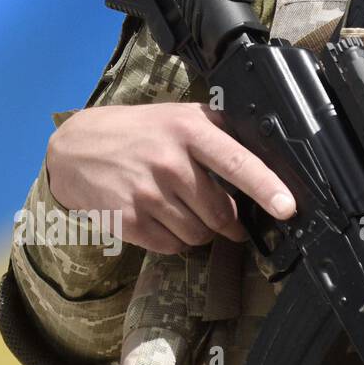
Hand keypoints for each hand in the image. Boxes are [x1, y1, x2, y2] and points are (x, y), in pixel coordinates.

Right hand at [45, 102, 294, 254]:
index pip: (236, 162)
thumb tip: (268, 164)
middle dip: (227, 221)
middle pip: (221, 213)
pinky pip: (172, 246)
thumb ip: (219, 134)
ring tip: (178, 207)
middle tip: (218, 211)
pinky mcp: (130, 221)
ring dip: (198, 229)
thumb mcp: (179, 117)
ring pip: (198, 234)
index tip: (287, 208)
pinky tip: (159, 217)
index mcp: (188, 130)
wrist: (76, 150)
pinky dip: (174, 240)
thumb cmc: (138, 132)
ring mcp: (148, 194)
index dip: (266, 188)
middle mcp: (169, 162)